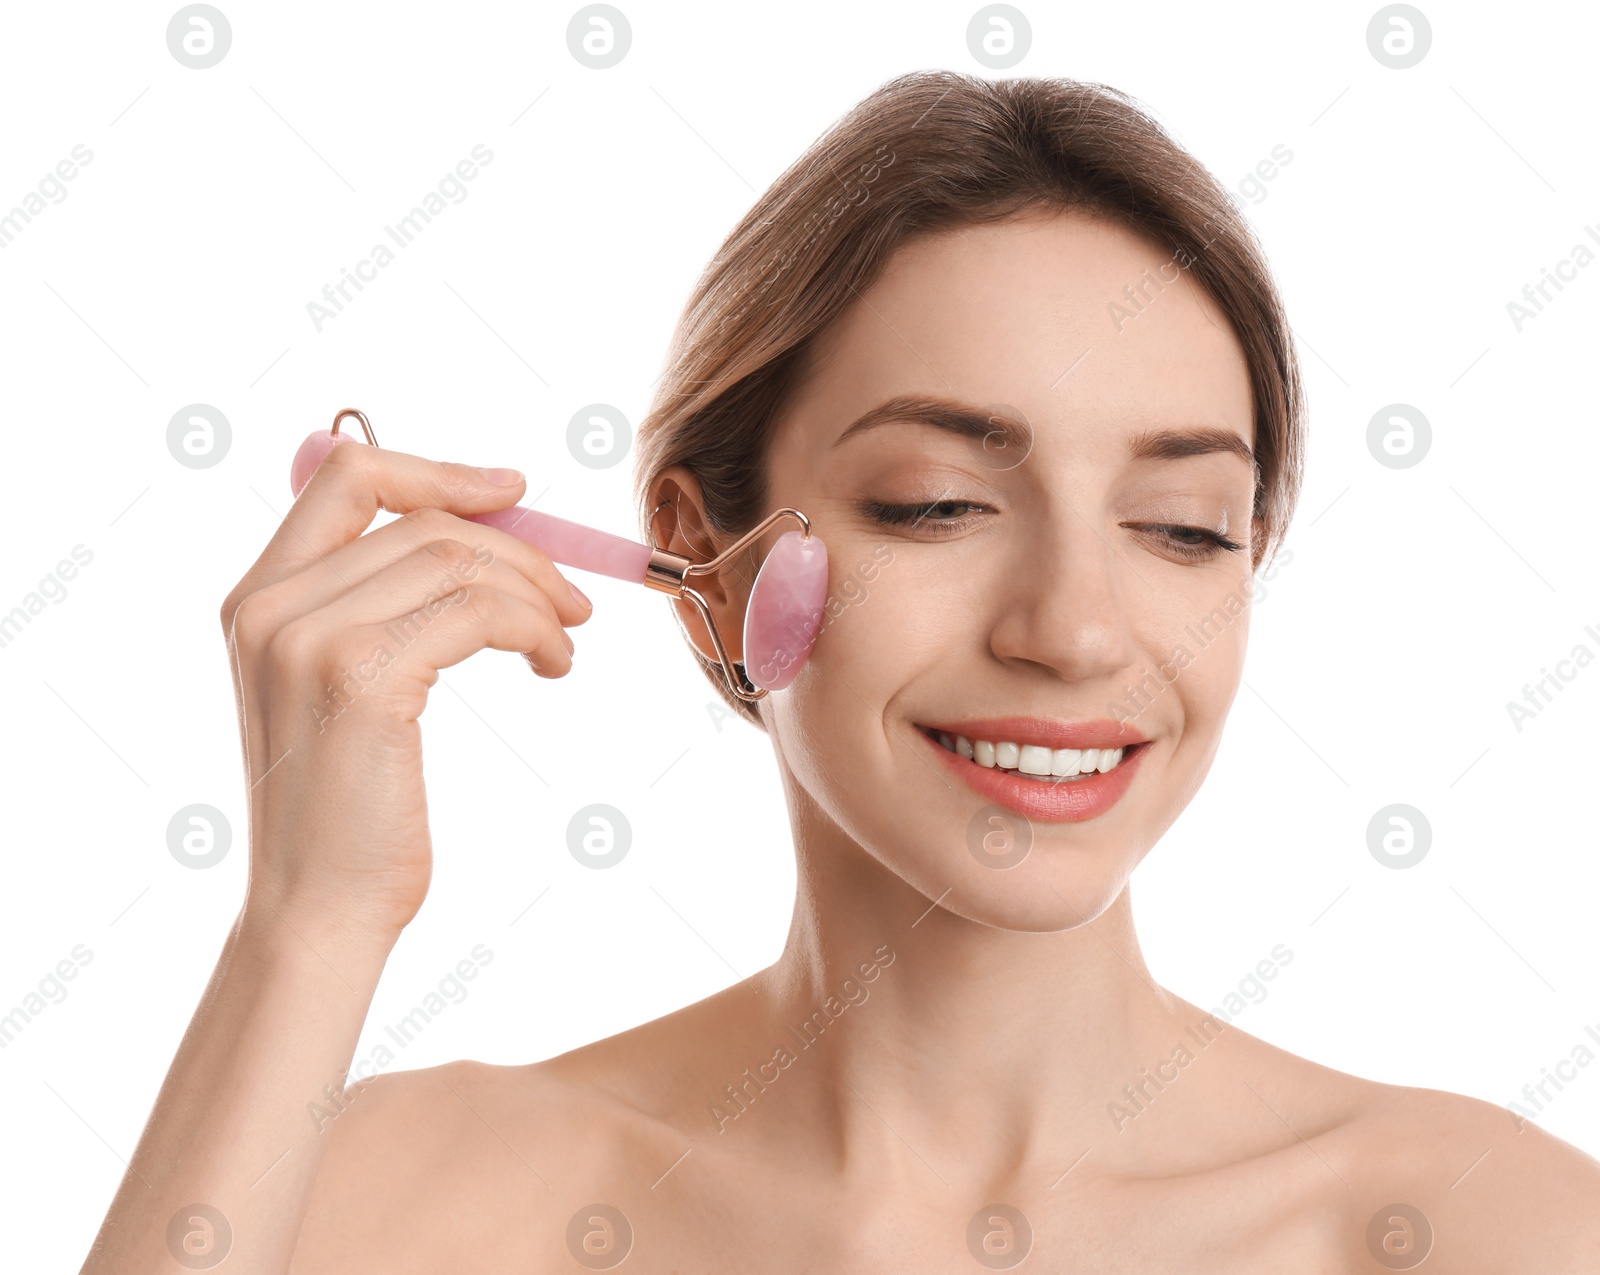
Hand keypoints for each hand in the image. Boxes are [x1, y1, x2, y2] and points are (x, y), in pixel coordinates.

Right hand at [219, 439, 591, 939]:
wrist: (320, 908)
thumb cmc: (349, 810)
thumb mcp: (344, 690)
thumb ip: (373, 607)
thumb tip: (473, 534)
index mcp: (257, 597)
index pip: (346, 475)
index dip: (438, 469)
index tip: (514, 491)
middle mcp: (270, 605)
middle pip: (421, 518)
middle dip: (517, 548)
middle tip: (573, 598)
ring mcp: (308, 637)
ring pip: (458, 558)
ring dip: (536, 592)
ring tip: (565, 640)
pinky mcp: (361, 677)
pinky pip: (478, 610)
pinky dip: (535, 628)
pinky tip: (553, 664)